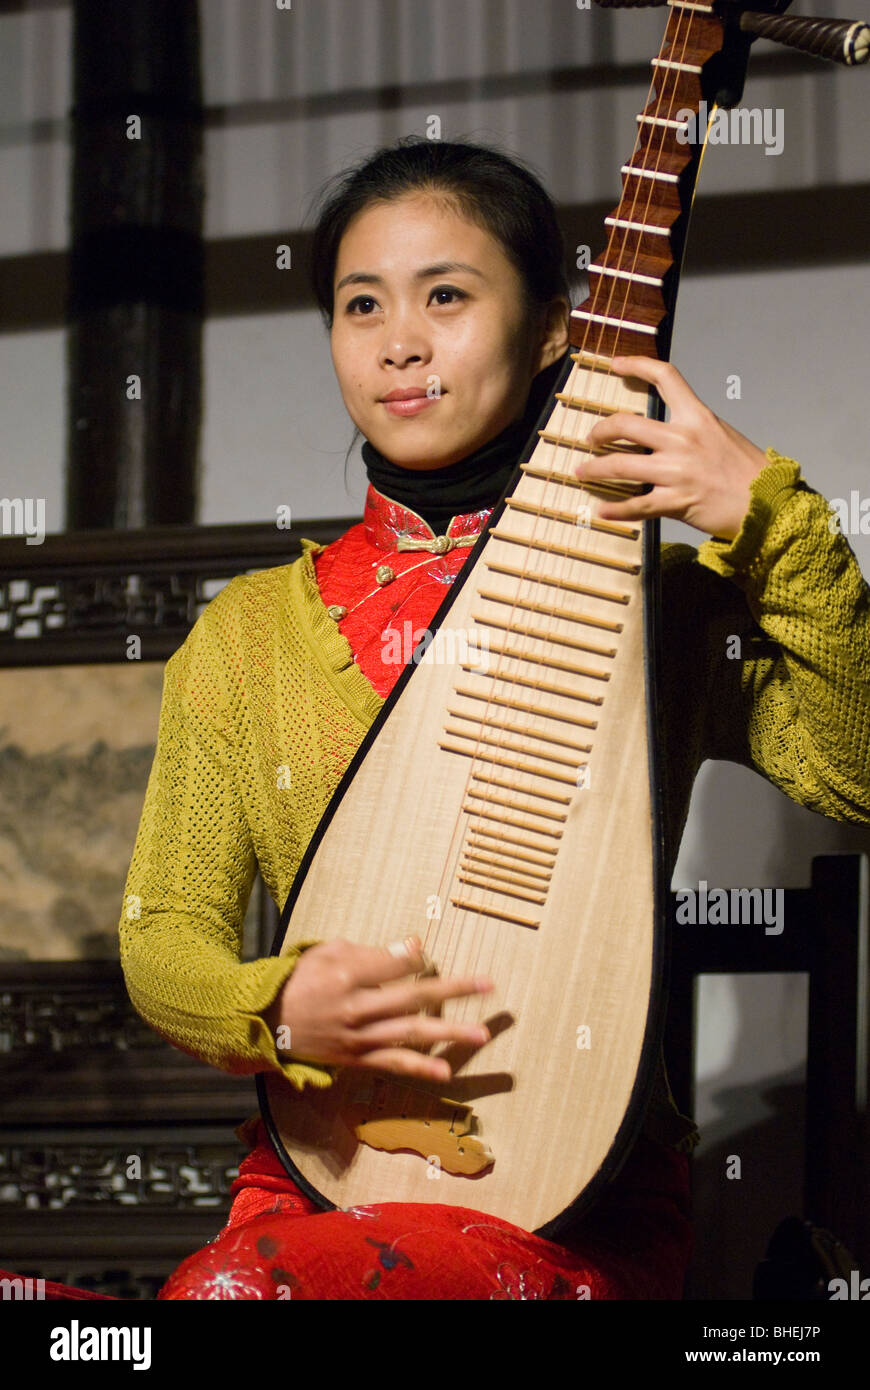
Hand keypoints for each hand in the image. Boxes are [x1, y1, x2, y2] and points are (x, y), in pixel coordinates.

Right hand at [262, 936, 492, 1083]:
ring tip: (482, 1033)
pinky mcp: (356, 1058)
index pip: (393, 965)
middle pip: (413, 997)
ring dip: (449, 1033)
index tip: (429, 954)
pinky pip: (392, 1063)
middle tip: (488, 985)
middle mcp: (356, 1008)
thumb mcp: (327, 952)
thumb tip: (415, 947)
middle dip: (454, 990)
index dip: (414, 959)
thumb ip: (371, 951)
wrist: (267, 1023)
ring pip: (411, 1033)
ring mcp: (358, 1037)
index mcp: (346, 976)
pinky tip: (446, 1071)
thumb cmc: (300, 980)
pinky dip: (420, 1068)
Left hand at [576, 356, 769, 540]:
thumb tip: (660, 433)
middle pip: (625, 425)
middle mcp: (684, 440)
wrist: (769, 504)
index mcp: (697, 417)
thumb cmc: (747, 472)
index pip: (665, 377)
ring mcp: (677, 472)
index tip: (615, 364)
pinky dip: (614, 509)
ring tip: (583, 471)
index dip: (636, 365)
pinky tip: (601, 510)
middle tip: (590, 439)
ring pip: (621, 465)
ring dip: (595, 468)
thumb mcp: (721, 435)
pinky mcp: (676, 502)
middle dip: (599, 431)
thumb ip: (691, 430)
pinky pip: (635, 506)